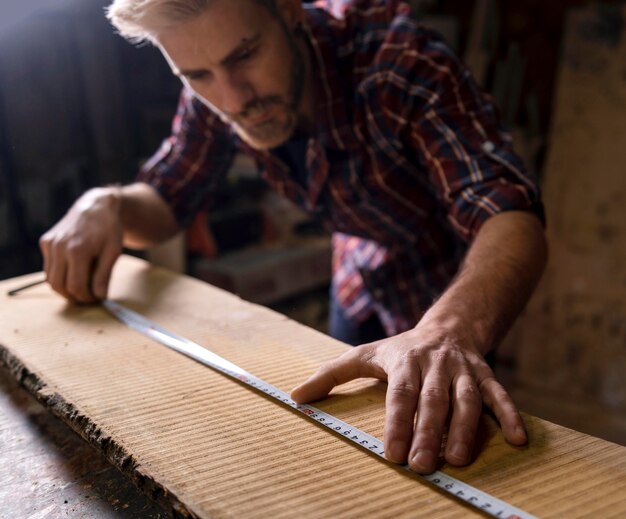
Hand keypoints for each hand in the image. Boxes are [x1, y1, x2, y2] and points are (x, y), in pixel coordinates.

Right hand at [39, 187, 122, 302]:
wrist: (97, 207)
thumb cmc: (109, 229)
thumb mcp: (113, 252)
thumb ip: (104, 275)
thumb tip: (99, 296)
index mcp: (77, 250)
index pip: (75, 286)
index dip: (86, 297)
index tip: (97, 299)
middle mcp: (59, 246)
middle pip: (58, 285)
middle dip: (73, 297)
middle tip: (88, 298)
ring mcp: (50, 243)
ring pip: (50, 278)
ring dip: (65, 288)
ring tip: (83, 287)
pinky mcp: (46, 242)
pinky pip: (49, 267)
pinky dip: (59, 275)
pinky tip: (75, 272)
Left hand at [291, 326, 526, 473]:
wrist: (447, 327)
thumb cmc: (399, 349)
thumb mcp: (363, 354)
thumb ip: (331, 375)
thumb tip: (294, 395)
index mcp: (404, 361)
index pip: (400, 394)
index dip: (397, 423)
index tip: (391, 454)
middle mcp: (435, 365)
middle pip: (433, 401)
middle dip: (428, 433)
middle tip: (422, 466)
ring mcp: (463, 370)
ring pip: (467, 400)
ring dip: (466, 429)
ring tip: (459, 460)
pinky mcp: (485, 374)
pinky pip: (500, 394)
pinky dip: (510, 414)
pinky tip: (518, 439)